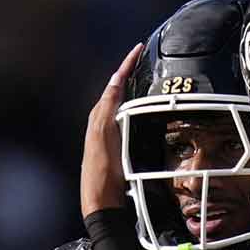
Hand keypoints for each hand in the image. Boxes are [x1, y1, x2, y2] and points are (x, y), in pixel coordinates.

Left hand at [80, 42, 143, 216]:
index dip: (127, 64)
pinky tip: (146, 113)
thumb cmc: (102, 171)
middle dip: (132, 74)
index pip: (116, 82)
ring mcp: (111, 136)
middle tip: (147, 60)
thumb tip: (115, 81)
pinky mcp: (118, 148)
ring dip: (135, 92)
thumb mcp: (104, 133)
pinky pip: (128, 121)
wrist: (103, 201)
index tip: (139, 48)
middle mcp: (103, 123)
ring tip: (149, 80)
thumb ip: (108, 107)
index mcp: (100, 115)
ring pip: (124, 106)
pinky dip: (137, 110)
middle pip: (119, 90)